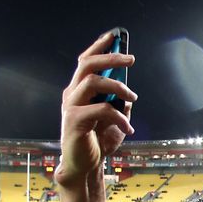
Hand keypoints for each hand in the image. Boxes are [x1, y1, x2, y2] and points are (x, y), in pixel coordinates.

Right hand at [56, 32, 136, 188]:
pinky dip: (119, 116)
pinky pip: (101, 109)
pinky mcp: (73, 121)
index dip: (99, 46)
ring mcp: (70, 107)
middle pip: (87, 65)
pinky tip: (127, 128)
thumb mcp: (115, 118)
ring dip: (118, 87)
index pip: (86, 61)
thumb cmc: (99, 141)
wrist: (85, 166)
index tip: (115, 35)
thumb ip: (120, 104)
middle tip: (131, 59)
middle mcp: (72, 94)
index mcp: (79, 90)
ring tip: (132, 97)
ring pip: (93, 82)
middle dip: (110, 57)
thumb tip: (129, 94)